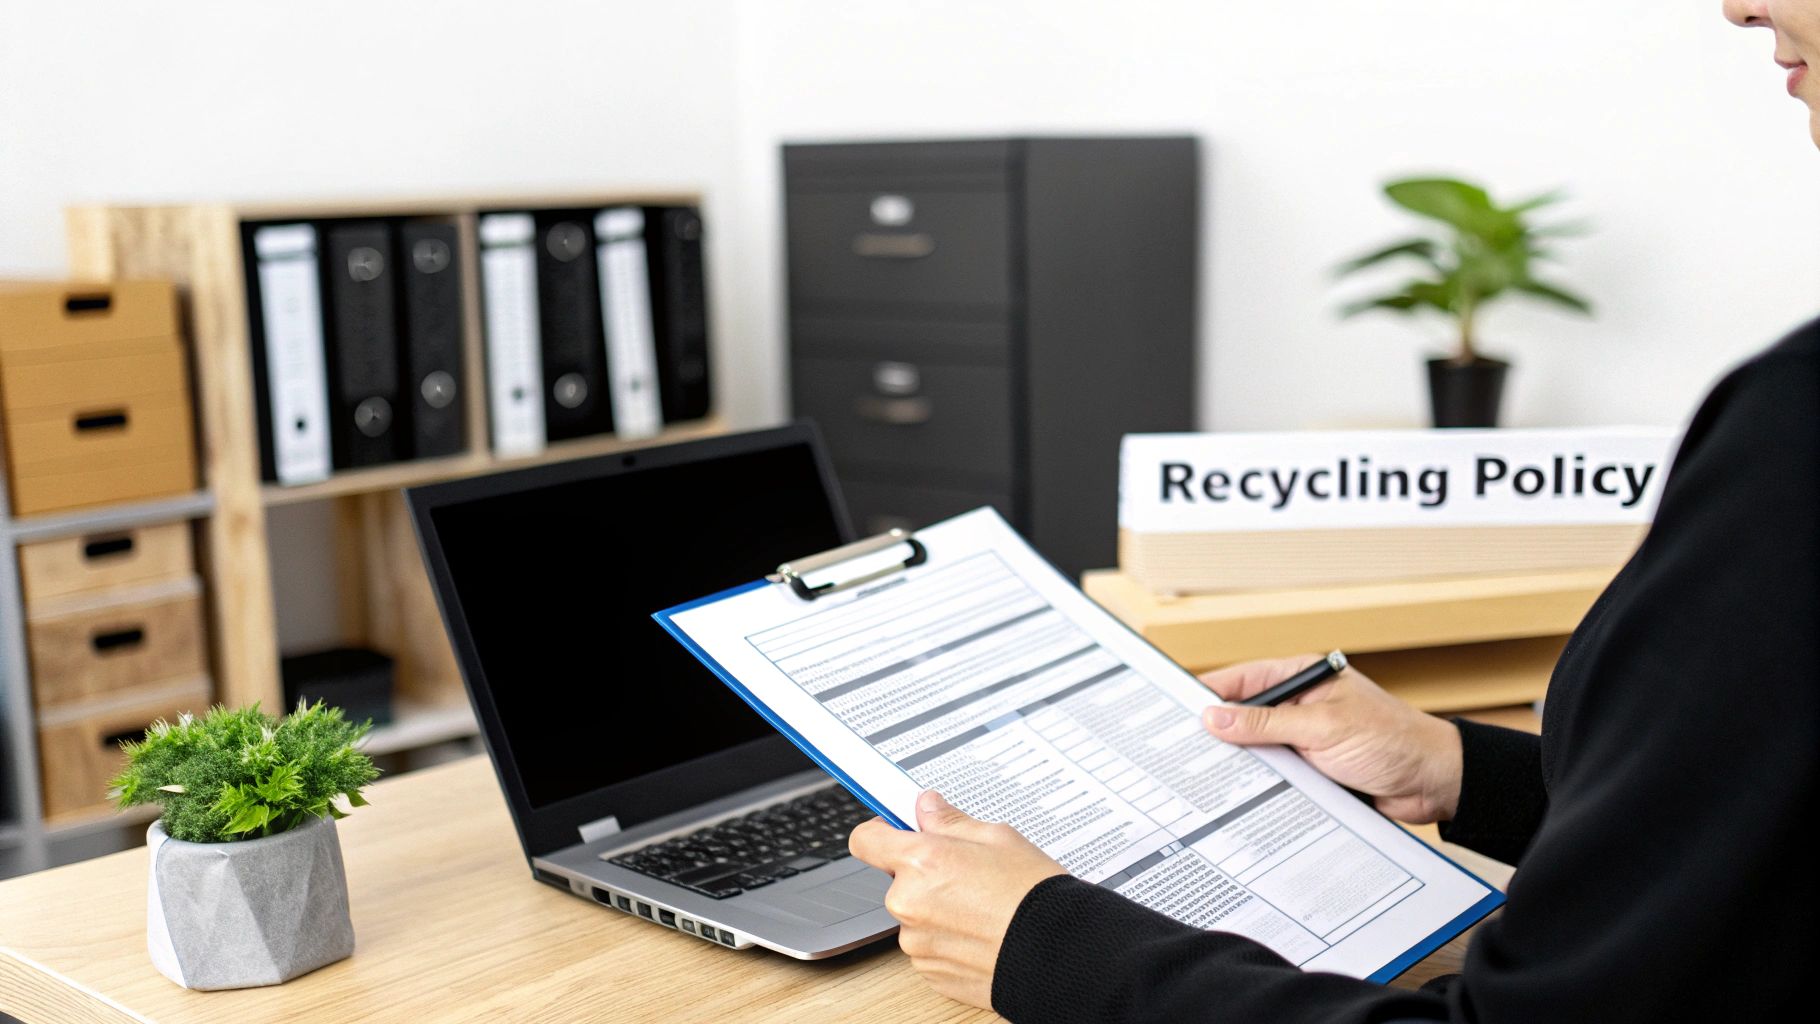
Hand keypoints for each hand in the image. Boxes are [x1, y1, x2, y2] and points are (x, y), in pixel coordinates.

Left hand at [849, 791, 1066, 1008]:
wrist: (1060, 952)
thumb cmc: (1034, 895)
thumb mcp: (998, 837)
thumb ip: (950, 822)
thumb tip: (928, 808)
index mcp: (920, 861)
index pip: (866, 840)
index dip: (881, 831)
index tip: (896, 829)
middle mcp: (908, 903)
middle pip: (897, 880)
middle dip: (923, 874)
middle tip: (965, 873)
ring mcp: (917, 942)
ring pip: (914, 916)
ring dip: (936, 910)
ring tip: (982, 908)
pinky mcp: (930, 971)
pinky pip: (928, 947)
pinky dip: (947, 939)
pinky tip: (981, 933)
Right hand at [1199, 655, 1462, 822]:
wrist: (1434, 782)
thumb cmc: (1392, 741)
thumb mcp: (1322, 727)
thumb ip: (1266, 722)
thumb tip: (1215, 716)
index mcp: (1303, 678)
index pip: (1243, 680)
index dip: (1208, 694)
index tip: (1176, 712)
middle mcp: (1300, 705)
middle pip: (1244, 716)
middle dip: (1218, 733)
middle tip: (1182, 751)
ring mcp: (1305, 738)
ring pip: (1257, 749)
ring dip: (1239, 763)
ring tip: (1204, 777)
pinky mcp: (1312, 768)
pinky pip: (1275, 774)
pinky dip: (1260, 784)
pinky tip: (1239, 796)